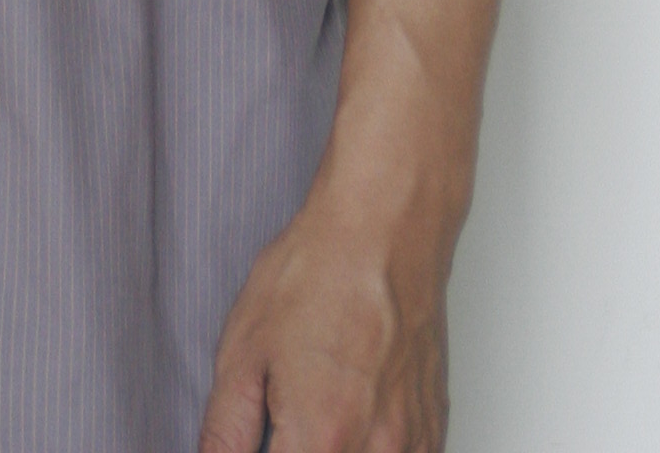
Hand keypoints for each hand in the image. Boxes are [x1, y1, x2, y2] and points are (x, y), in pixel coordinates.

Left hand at [198, 186, 447, 452]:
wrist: (383, 229)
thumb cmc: (318, 274)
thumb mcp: (243, 349)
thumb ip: (226, 429)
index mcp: (320, 438)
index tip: (262, 441)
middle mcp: (375, 451)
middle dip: (300, 449)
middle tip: (284, 425)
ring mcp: (412, 443)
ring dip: (333, 449)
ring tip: (316, 413)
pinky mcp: (433, 429)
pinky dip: (370, 451)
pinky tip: (350, 421)